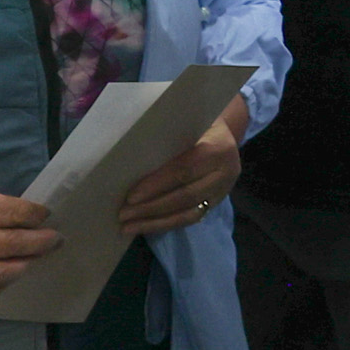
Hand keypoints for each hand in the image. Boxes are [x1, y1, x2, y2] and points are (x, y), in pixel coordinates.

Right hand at [0, 184, 60, 311]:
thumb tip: (5, 212)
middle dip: (39, 241)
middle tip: (55, 239)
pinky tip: (7, 281)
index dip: (32, 214)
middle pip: (11, 242)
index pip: (7, 211)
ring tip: (35, 260)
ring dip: (23, 265)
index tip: (45, 215)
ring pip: (0, 271)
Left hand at [118, 99, 245, 236]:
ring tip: (129, 226)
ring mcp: (223, 191)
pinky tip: (146, 226)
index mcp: (218, 148)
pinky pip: (191, 219)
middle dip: (152, 208)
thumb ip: (166, 137)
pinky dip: (167, 224)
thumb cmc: (196, 123)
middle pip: (185, 196)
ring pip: (189, 214)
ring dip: (156, 222)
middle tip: (123, 214)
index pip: (184, 170)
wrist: (224, 133)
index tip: (131, 197)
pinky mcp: (217, 203)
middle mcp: (226, 172)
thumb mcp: (185, 123)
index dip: (157, 185)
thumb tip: (129, 156)